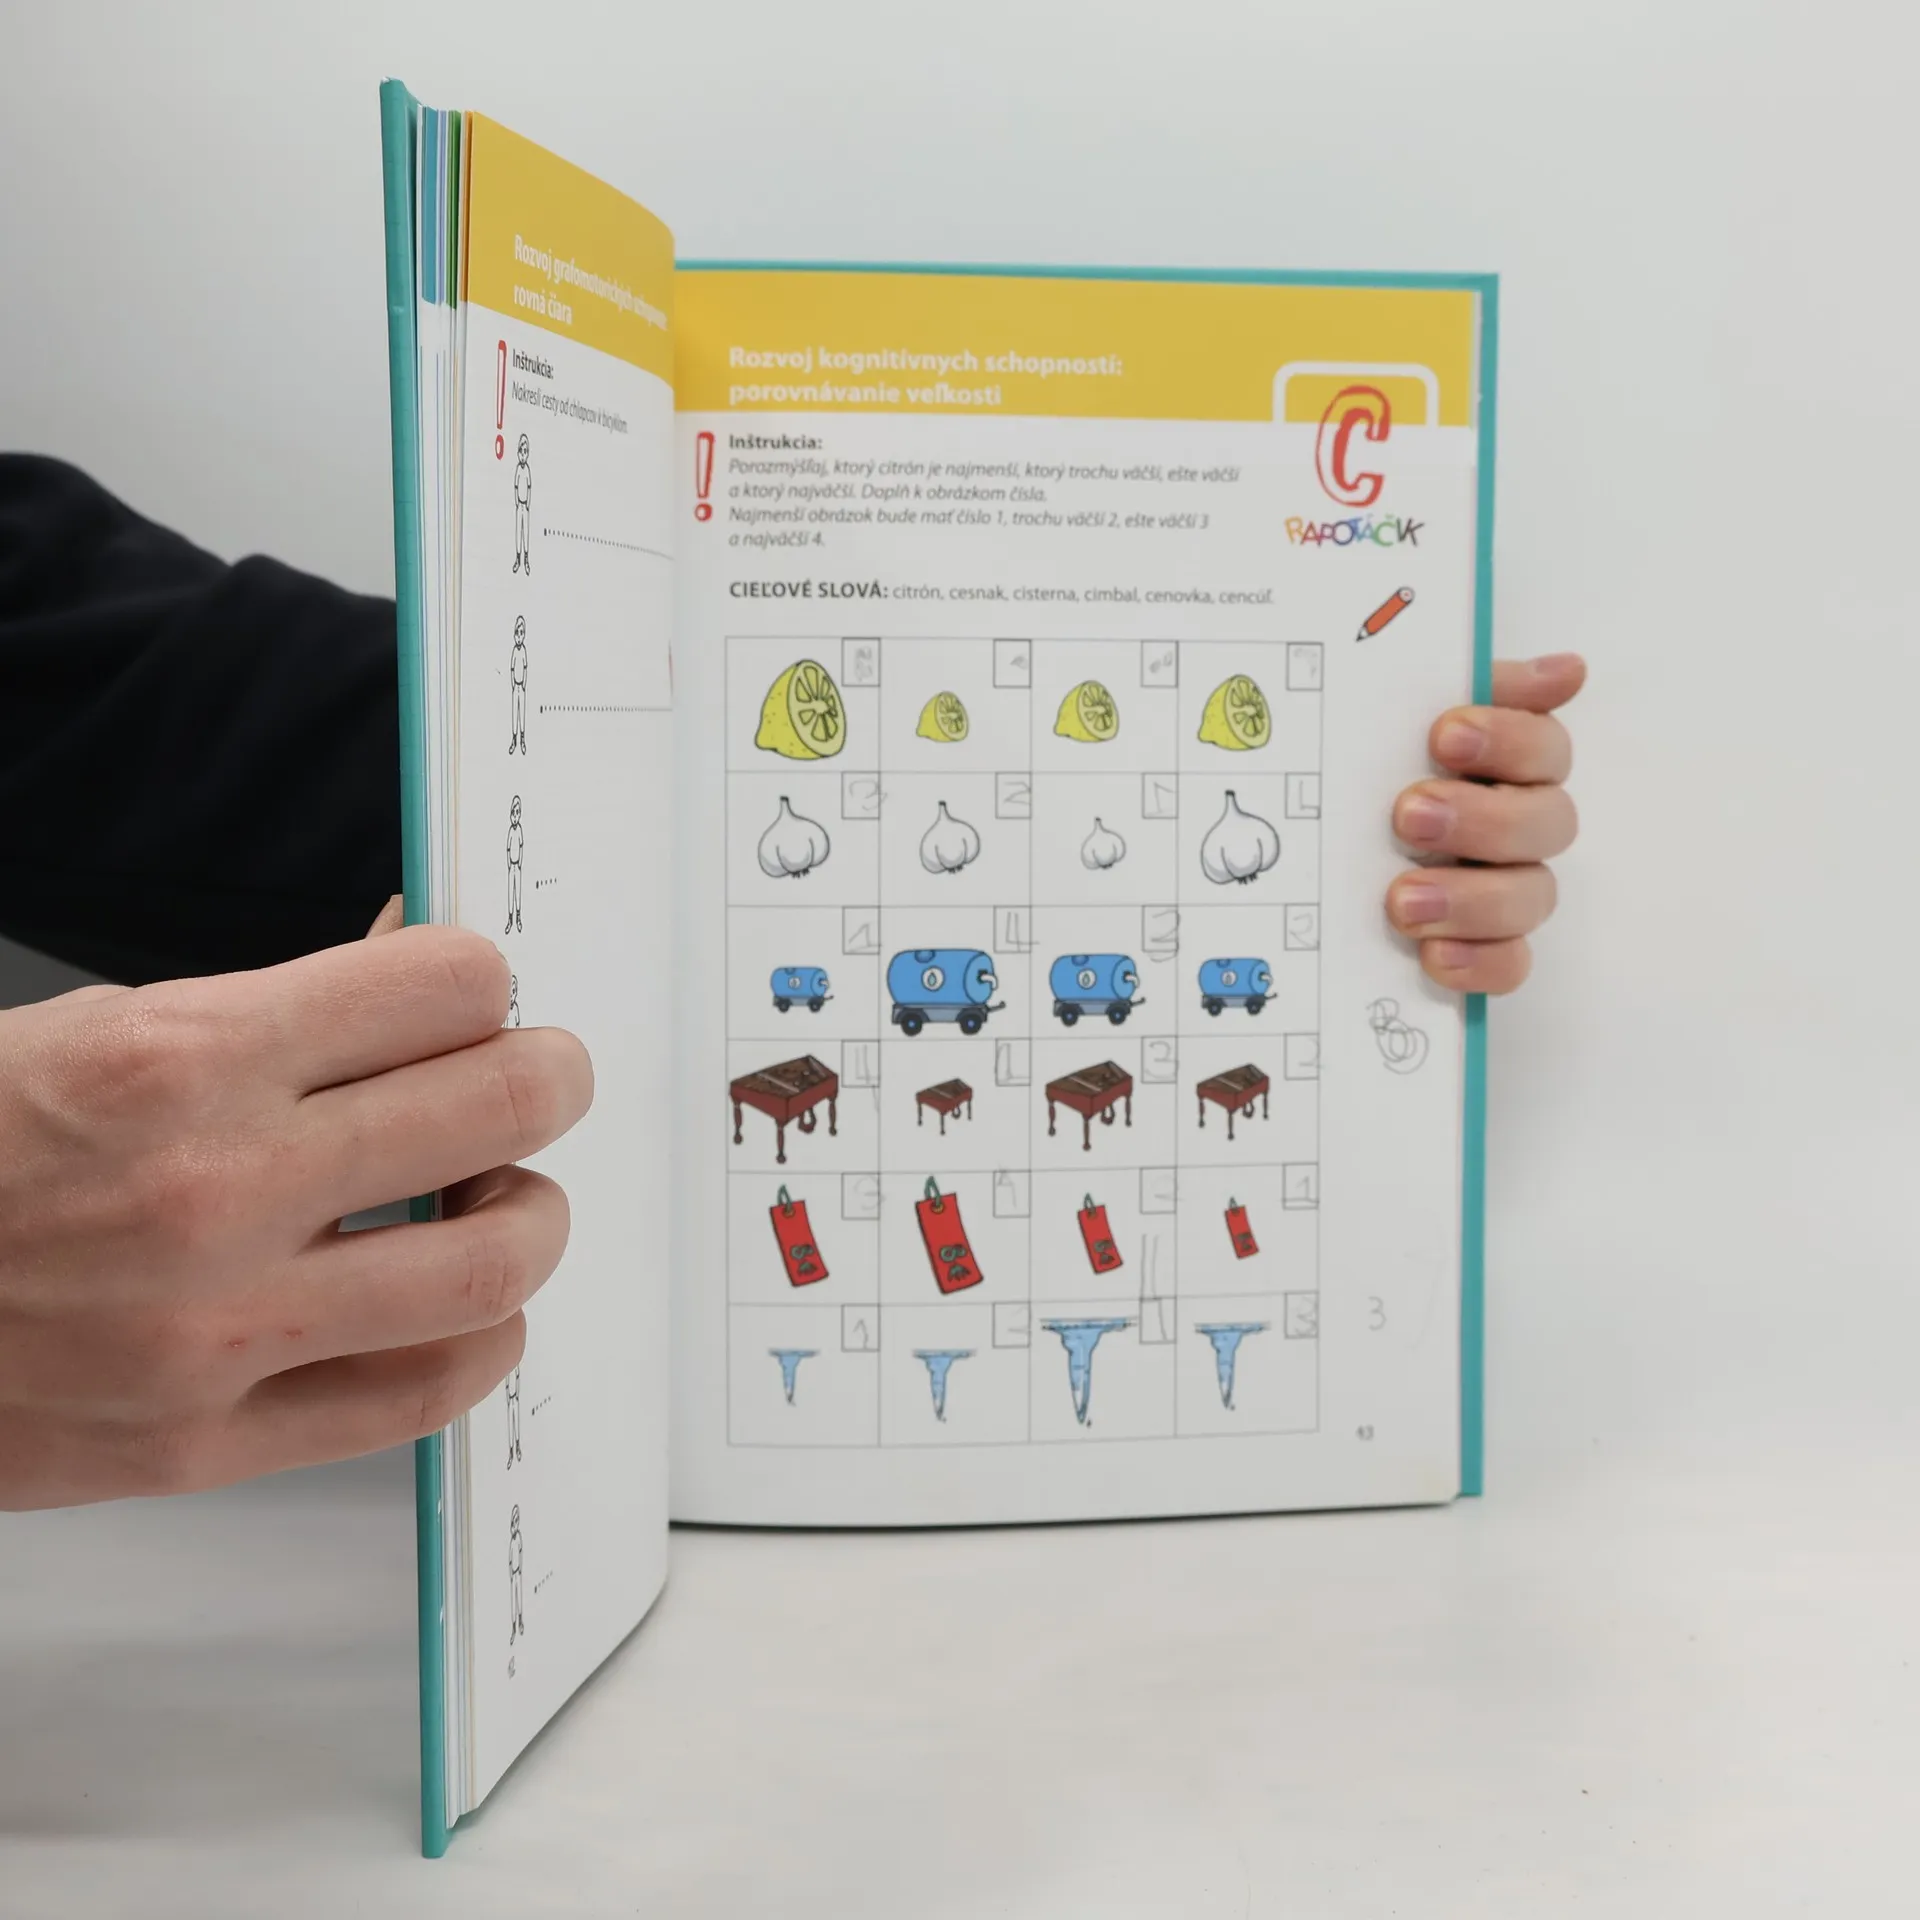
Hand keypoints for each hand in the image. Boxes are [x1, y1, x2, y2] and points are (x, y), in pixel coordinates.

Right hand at [0, 923, 591, 1508]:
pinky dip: (480, 1339)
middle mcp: (211, 1190)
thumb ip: (282, 1014)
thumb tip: (427, 974)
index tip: (478, 999)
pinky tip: (458, 1306)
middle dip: (550, 1076)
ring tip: (502, 1197)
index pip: (446, 986)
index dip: (484, 982)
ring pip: (497, 1263)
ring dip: (532, 1215)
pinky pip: (427, 1394)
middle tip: (539, 1080)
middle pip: (504, 1104)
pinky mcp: (202, 1444)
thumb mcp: (101, 1031)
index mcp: (179, 1060)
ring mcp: (213, 1331)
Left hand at [1386, 653, 1584, 993]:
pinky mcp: (1483, 946)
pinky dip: (1479, 962)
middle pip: (1547, 822)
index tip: (1445, 735)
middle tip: (1409, 815)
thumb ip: (1455, 681)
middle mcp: (1516, 824)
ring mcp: (1505, 888)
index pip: (1543, 746)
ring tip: (1403, 900)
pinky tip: (1434, 955)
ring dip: (1473, 898)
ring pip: (1532, 896)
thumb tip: (1564, 670)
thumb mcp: (1388, 709)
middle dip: (1482, 819)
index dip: (1509, 739)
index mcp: (1505, 762)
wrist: (1305, 842)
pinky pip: (1510, 964)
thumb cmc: (1361, 764)